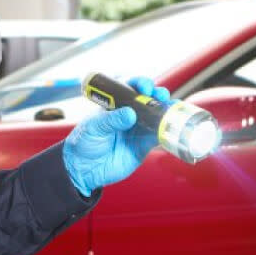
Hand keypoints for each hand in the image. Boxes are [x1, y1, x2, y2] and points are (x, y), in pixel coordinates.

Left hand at [63, 76, 169, 196]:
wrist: (84, 170)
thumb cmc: (83, 143)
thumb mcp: (93, 128)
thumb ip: (111, 120)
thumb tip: (130, 114)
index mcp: (115, 104)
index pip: (130, 88)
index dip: (139, 84)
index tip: (144, 87)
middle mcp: (129, 114)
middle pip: (148, 99)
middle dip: (157, 94)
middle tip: (160, 95)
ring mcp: (138, 129)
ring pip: (156, 116)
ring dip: (166, 110)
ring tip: (172, 108)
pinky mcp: (143, 145)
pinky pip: (158, 136)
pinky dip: (166, 131)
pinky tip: (172, 127)